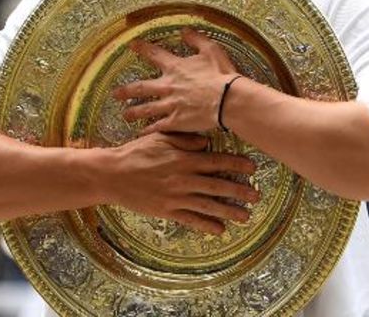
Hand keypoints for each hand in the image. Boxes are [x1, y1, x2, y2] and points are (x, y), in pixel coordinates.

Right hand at [105, 132, 259, 233]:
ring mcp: (176, 196)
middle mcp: (183, 179)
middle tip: (256, 195)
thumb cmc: (135, 153)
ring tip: (245, 216)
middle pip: (217, 185)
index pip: (216, 162)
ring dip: (228, 211)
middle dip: (239, 190)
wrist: (112, 174)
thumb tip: (206, 142)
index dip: (236, 165)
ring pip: (208, 205)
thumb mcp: (160, 138)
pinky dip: (206, 225)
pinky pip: (190, 219)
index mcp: (183, 159)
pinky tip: (219, 230)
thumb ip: (184, 140)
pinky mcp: (167, 211)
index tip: (252, 168)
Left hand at [112, 28, 238, 133]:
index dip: (142, 49)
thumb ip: (196, 39)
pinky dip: (149, 129)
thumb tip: (184, 30)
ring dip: (134, 112)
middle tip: (115, 93)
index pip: (154, 55)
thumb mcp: (211, 50)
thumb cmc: (222, 74)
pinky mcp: (176, 121)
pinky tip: (142, 132)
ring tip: (125, 115)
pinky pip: (158, 126)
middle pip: (141, 88)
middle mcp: (168, 86)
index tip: (131, 45)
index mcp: (176, 68)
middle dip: (126, 90)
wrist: (228, 100)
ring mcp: (170, 105)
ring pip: (146, 109)